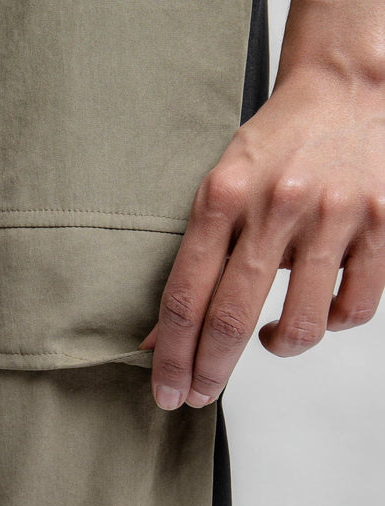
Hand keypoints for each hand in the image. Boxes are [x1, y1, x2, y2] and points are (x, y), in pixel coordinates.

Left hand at [137, 69, 384, 409]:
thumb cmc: (278, 146)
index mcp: (222, 196)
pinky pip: (354, 308)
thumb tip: (160, 336)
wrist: (346, 90)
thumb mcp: (220, 189)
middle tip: (199, 397)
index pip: (185, 296)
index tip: (167, 390)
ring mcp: (332, 217)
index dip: (172, 356)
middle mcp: (275, 207)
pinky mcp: (379, 227)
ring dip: (279, 348)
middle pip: (230, 318)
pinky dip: (331, 324)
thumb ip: (193, 263)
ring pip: (303, 325)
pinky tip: (317, 311)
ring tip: (270, 340)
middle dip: (209, 372)